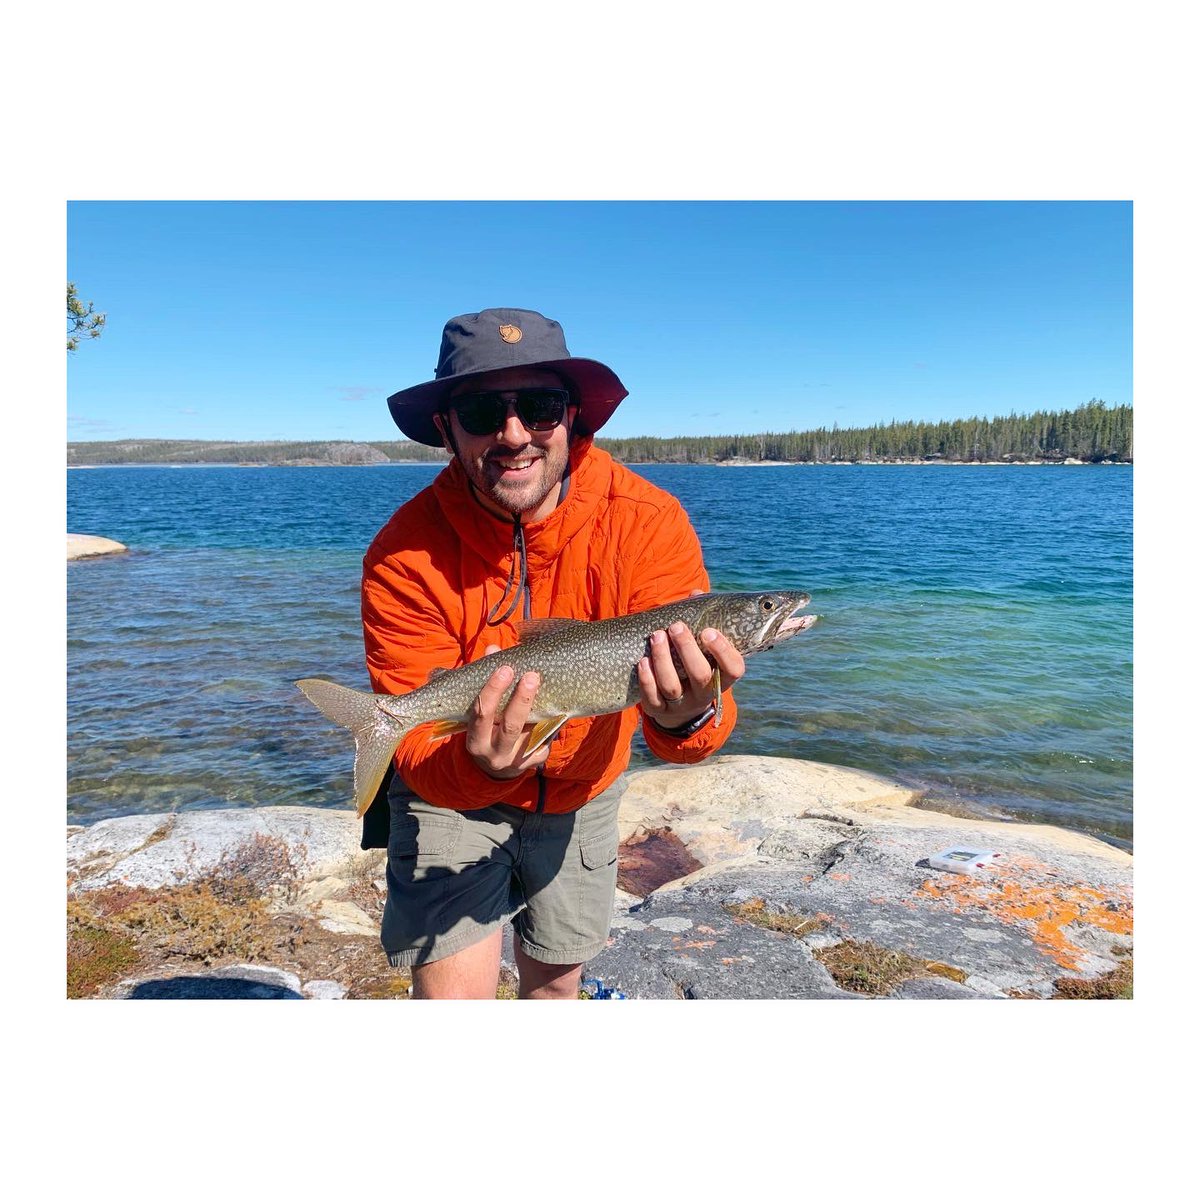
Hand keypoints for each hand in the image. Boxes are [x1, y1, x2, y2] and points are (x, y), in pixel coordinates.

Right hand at [463, 646, 550, 779]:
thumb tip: (493, 649)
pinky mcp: (534, 762)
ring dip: (544, 711)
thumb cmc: (488, 727)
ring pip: (532, 734)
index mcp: (475, 739)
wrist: (496, 765)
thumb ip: (486, 681)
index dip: (492, 691)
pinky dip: (552, 724)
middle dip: (522, 700)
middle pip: (510, 726)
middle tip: (532, 676)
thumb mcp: (482, 710)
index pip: (481, 714)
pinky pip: (546, 741)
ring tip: (549, 689)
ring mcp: (516, 761)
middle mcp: (494, 754)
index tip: (505, 669)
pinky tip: (558, 709)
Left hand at [637, 599, 745, 729]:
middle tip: (676, 626)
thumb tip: (695, 593)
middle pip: (700, 675)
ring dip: (662, 660)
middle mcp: (704, 693)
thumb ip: (701, 621)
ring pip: (672, 686)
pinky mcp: (660, 711)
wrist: (681, 708)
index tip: (708, 631)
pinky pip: (652, 700)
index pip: (733, 668)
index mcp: (721, 676)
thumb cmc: (694, 664)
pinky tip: (643, 661)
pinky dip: (647, 680)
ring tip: (656, 636)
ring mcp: (682, 704)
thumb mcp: (703, 649)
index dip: (723, 651)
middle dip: (687, 649)